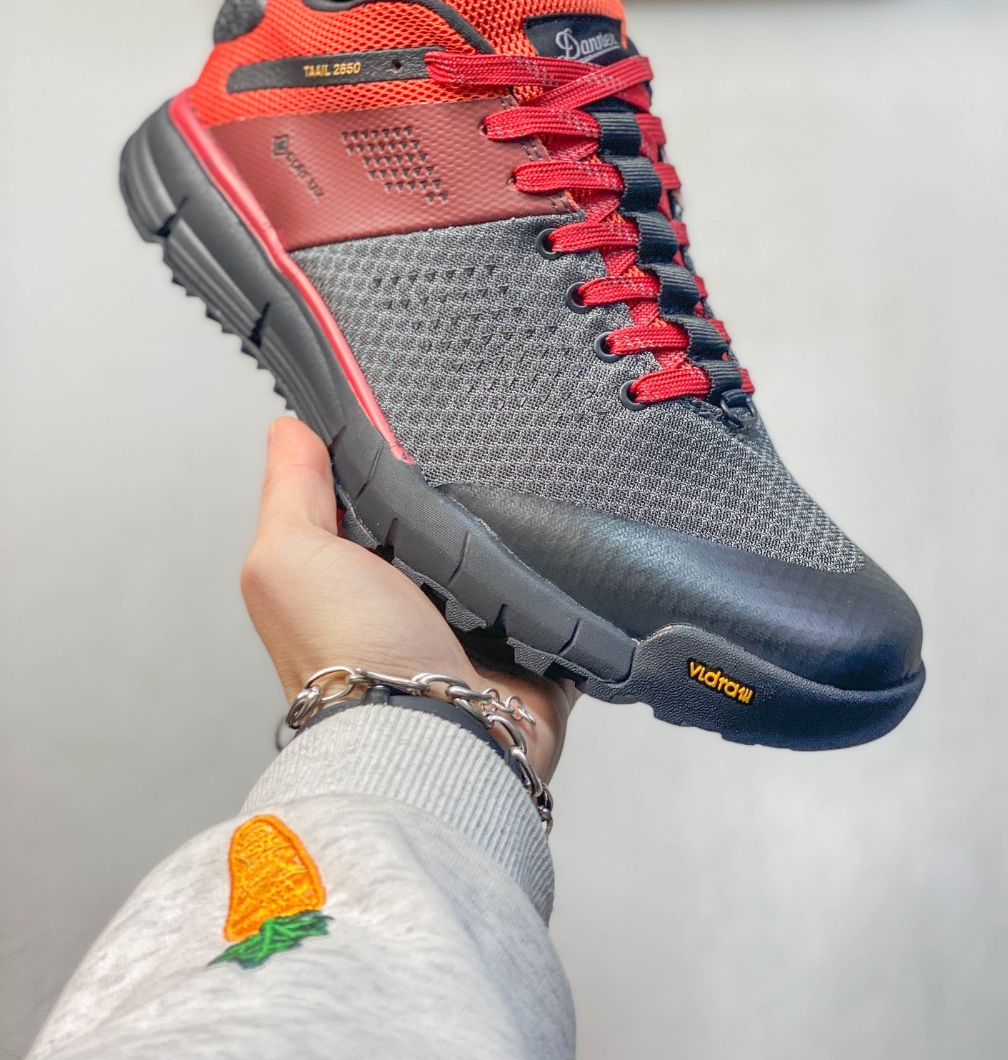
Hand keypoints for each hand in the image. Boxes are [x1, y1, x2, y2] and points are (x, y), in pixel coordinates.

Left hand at [241, 417, 575, 781]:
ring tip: (535, 494)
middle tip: (488, 451)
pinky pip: (567, 606)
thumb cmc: (348, 655)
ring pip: (511, 561)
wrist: (429, 736)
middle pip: (450, 527)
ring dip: (522, 536)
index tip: (414, 414)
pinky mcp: (535, 656)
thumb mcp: (289, 556)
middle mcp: (412, 606)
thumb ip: (289, 490)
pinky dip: (573, 585)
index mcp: (353, 579)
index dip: (392, 460)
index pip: (375, 501)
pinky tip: (576, 550)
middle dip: (469, 492)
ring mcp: (476, 632)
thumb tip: (288, 428)